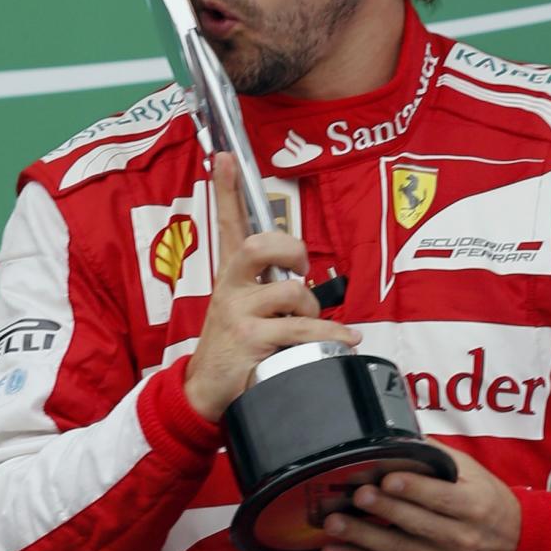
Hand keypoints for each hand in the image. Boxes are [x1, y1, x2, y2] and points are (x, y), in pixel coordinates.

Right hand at [183, 153, 360, 422]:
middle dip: (291, 250)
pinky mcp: (251, 340)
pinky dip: (330, 334)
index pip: (228, 224)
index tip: (225, 157)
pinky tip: (343, 338)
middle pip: (259, 245)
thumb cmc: (234, 346)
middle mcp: (231, 288)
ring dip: (312, 308)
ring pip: (290, 292)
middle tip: (301, 268)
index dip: (226, 189)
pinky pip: (301, 329)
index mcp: (231, 275)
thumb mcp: (241, 307)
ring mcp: (238, 314)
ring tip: (309, 324)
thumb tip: (299, 274)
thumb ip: (265, 285)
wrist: (207, 392)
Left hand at [320, 443, 520, 550]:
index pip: (441, 498)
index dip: (414, 489)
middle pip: (416, 524)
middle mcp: (459, 536)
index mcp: (472, 505)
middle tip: (358, 495)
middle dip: (384, 511)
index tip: (388, 478)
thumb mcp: (474, 473)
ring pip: (398, 550)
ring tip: (335, 523)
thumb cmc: (489, 500)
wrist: (515, 548)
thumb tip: (402, 435)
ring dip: (363, 538)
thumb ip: (439, 456)